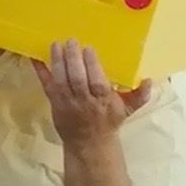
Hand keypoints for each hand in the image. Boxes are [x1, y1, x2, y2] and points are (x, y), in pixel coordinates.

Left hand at [30, 38, 153, 146]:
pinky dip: (40, 71)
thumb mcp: (127, 109)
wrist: (89, 144)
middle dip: (73, 60)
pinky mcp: (54, 102)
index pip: (97, 82)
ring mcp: (67, 102)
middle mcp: (84, 101)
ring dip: (57, 62)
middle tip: (70, 41)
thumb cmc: (108, 121)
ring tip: (55, 44)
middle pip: (76, 79)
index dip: (91, 66)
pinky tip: (35, 57)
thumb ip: (139, 95)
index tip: (88, 49)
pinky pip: (46, 85)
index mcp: (103, 101)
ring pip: (60, 80)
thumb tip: (149, 80)